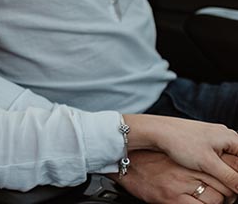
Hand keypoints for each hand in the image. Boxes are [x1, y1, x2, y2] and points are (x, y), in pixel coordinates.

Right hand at [112, 151, 236, 203]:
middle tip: (227, 195)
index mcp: (191, 157)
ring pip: (216, 198)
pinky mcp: (172, 198)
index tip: (231, 181)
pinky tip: (200, 203)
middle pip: (224, 184)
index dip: (232, 176)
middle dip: (230, 192)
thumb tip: (219, 170)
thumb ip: (197, 162)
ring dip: (219, 201)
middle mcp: (188, 170)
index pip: (224, 167)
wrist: (126, 165)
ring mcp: (180, 184)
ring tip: (213, 200)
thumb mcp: (177, 156)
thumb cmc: (151, 159)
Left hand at [125, 114, 237, 194]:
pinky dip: (217, 169)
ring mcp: (214, 138)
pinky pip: (217, 158)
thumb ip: (230, 177)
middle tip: (229, 192)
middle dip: (233, 177)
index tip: (233, 189)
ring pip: (228, 161)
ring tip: (220, 185)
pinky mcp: (203, 142)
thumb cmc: (181, 143)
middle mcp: (225, 136)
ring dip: (226, 174)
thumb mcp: (208, 164)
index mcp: (232, 138)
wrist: (156, 131)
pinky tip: (210, 176)